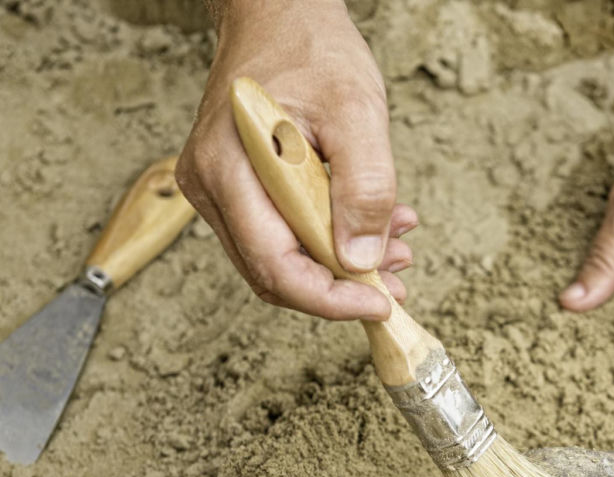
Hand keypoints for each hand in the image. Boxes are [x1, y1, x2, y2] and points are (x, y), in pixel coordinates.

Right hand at [177, 0, 413, 320]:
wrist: (282, 16)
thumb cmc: (313, 52)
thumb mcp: (357, 112)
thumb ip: (364, 187)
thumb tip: (361, 261)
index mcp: (229, 170)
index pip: (274, 266)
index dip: (329, 300)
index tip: (379, 303)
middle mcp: (212, 188)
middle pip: (275, 273)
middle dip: (340, 289)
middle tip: (394, 283)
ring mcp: (220, 192)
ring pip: (281, 259)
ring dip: (341, 266)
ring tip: (395, 247)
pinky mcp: (238, 191)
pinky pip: (284, 236)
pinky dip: (331, 241)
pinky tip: (373, 228)